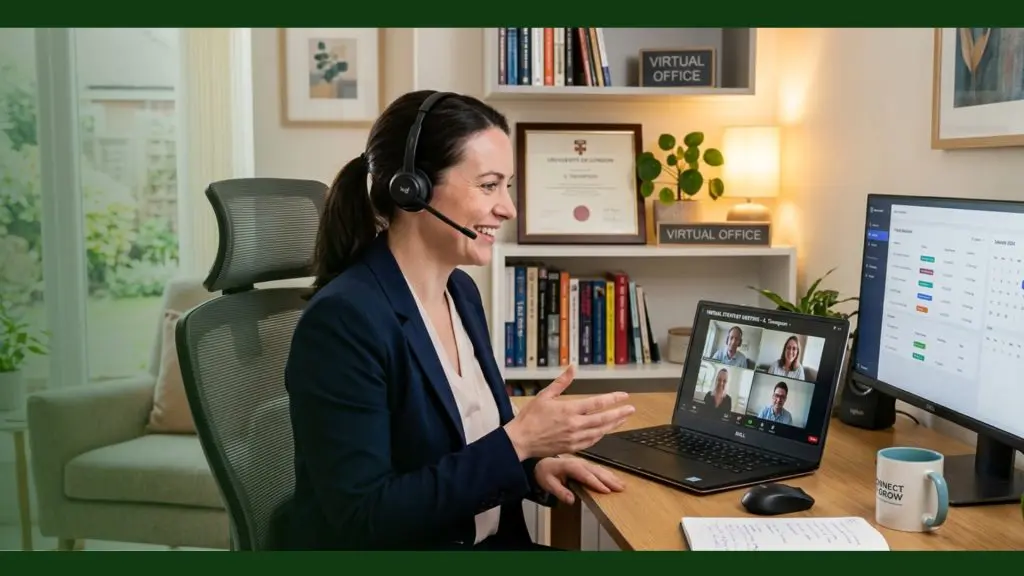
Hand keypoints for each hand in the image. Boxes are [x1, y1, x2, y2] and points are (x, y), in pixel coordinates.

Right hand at [503, 364, 634, 459]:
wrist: (520, 440)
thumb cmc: (530, 417)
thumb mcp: (545, 395)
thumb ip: (561, 382)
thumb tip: (572, 367)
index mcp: (569, 409)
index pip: (597, 403)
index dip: (612, 399)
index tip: (624, 395)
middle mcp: (575, 424)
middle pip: (603, 419)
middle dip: (619, 413)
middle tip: (631, 409)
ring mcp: (574, 438)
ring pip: (600, 431)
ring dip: (613, 425)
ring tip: (623, 419)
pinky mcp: (572, 448)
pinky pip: (592, 441)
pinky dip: (601, 435)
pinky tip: (606, 431)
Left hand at [533, 456, 624, 504]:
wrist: (543, 464)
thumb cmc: (546, 474)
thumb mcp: (548, 484)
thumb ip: (559, 492)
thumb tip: (571, 500)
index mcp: (569, 466)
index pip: (585, 475)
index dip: (596, 483)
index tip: (606, 490)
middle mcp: (579, 463)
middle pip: (596, 472)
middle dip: (609, 480)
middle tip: (620, 488)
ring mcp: (583, 463)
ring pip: (600, 470)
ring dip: (611, 477)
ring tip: (622, 485)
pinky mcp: (586, 465)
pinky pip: (599, 469)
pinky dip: (608, 474)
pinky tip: (616, 479)